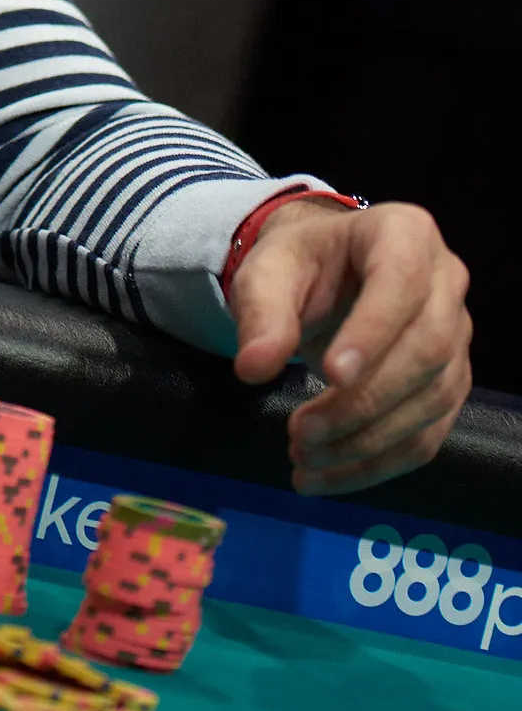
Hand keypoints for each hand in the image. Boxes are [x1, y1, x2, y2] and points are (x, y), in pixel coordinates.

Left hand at [228, 198, 471, 495]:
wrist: (324, 277)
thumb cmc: (300, 265)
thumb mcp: (268, 272)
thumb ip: (261, 313)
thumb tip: (252, 369)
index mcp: (405, 234)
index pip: (401, 282)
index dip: (374, 331)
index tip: (331, 375)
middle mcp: (447, 283)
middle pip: (426, 350)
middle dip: (363, 401)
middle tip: (300, 432)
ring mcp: (457, 338)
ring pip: (431, 401)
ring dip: (367, 442)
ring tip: (302, 458)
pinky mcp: (448, 386)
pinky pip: (428, 435)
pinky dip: (377, 464)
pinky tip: (327, 477)